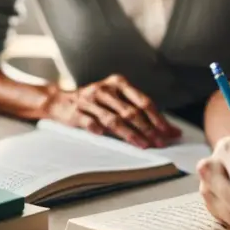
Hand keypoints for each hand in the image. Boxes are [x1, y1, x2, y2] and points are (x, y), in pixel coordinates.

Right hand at [44, 74, 180, 148]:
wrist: (60, 101)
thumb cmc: (95, 102)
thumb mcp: (115, 98)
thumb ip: (137, 110)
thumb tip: (167, 129)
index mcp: (118, 83)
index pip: (143, 101)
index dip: (158, 118)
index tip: (170, 132)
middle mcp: (105, 90)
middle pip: (131, 111)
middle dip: (149, 129)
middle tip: (160, 143)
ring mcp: (90, 101)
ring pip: (114, 119)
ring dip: (130, 134)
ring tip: (143, 145)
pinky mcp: (76, 113)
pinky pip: (90, 123)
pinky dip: (98, 129)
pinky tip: (105, 136)